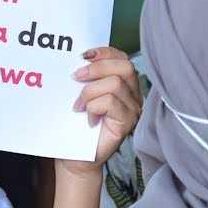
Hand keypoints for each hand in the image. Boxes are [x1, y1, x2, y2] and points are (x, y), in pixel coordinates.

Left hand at [62, 46, 143, 175]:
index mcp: (123, 83)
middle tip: (76, 78)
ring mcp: (132, 109)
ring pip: (115, 84)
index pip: (121, 57)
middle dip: (97, 68)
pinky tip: (87, 118)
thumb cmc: (75, 124)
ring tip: (78, 105)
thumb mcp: (79, 93)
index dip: (103, 52)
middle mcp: (133, 94)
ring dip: (90, 92)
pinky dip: (94, 106)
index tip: (81, 56)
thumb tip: (76, 59)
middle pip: (124, 66)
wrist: (74, 155)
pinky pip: (111, 102)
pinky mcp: (126, 123)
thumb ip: (85, 76)